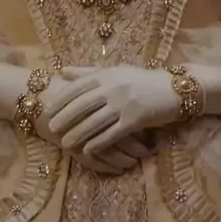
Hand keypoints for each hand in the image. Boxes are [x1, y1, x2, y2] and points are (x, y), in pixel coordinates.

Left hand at [47, 65, 179, 154]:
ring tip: (66, 143)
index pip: (78, 87)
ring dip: (78, 133)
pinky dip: (98, 142)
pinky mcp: (135, 119)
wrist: (172, 89)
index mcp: (107, 74)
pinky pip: (112, 133)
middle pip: (83, 104)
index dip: (62, 99)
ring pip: (95, 121)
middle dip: (65, 117)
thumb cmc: (141, 80)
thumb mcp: (115, 72)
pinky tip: (88, 150)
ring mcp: (124, 103)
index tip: (48, 109)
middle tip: (51, 128)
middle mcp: (113, 87)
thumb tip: (62, 71)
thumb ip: (88, 72)